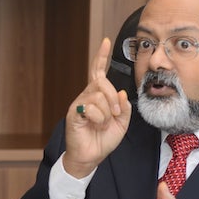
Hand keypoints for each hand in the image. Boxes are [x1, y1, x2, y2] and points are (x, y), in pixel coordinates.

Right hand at [62, 38, 131, 177]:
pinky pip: (92, 108)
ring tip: (103, 124)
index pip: (98, 71)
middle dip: (113, 98)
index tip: (105, 41)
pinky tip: (95, 125)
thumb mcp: (121, 123)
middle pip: (102, 82)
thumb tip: (120, 92)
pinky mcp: (75, 112)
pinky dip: (99, 119)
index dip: (101, 56)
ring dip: (107, 113)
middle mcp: (87, 95)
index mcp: (98, 96)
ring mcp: (80, 103)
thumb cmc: (103, 139)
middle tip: (115, 114)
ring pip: (99, 96)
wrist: (91, 157)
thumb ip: (123, 107)